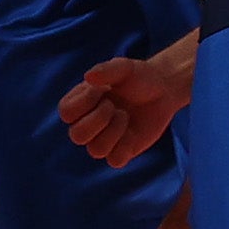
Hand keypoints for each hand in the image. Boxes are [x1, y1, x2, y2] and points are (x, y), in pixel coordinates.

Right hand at [59, 44, 193, 167]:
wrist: (163, 91)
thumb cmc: (138, 77)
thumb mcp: (124, 68)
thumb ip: (106, 70)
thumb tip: (88, 77)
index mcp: (79, 103)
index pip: (66, 113)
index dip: (83, 103)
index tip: (103, 89)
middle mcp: (87, 123)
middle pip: (76, 136)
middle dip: (98, 120)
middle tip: (114, 106)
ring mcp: (104, 139)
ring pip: (95, 150)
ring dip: (113, 131)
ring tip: (125, 115)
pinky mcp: (122, 151)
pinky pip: (115, 160)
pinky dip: (124, 146)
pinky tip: (132, 132)